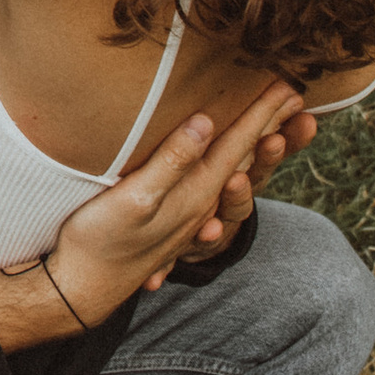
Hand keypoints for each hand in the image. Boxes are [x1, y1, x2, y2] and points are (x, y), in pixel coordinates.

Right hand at [0, 81, 304, 355]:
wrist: (80, 290)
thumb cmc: (98, 241)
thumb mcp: (134, 199)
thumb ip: (172, 163)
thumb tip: (206, 122)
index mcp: (195, 193)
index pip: (237, 145)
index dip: (261, 114)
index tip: (287, 84)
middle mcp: (200, 204)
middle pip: (242, 157)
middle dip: (269, 124)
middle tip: (294, 94)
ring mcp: (188, 215)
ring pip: (232, 172)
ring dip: (254, 145)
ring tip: (274, 121)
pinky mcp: (173, 221)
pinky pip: (214, 186)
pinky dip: (232, 168)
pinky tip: (230, 163)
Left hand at [160, 100, 317, 285]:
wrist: (201, 235)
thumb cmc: (220, 178)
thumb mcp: (240, 149)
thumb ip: (262, 123)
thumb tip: (288, 88)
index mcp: (250, 161)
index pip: (273, 141)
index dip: (290, 132)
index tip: (304, 114)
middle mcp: (243, 187)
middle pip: (259, 170)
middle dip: (269, 156)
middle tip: (272, 140)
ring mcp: (226, 214)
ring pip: (236, 204)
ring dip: (238, 194)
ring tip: (235, 180)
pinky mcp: (208, 238)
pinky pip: (208, 238)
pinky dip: (210, 234)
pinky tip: (207, 230)